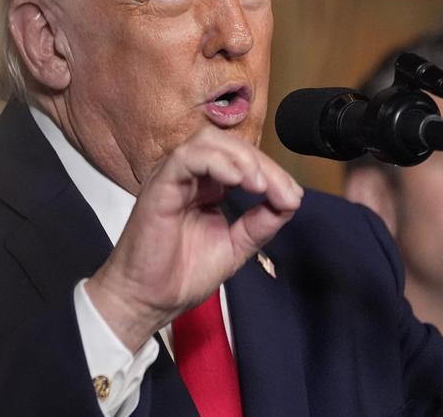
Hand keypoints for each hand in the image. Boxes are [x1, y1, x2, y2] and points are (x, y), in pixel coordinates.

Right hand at [83, 127, 303, 351]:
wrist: (149, 299)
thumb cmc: (182, 274)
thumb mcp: (235, 246)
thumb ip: (259, 222)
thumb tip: (290, 201)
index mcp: (204, 187)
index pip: (240, 160)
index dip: (272, 172)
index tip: (293, 199)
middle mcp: (188, 177)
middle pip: (228, 144)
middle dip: (262, 163)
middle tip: (283, 192)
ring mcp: (171, 178)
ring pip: (207, 142)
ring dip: (241, 159)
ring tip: (260, 186)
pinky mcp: (158, 186)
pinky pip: (185, 158)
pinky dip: (216, 162)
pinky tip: (238, 180)